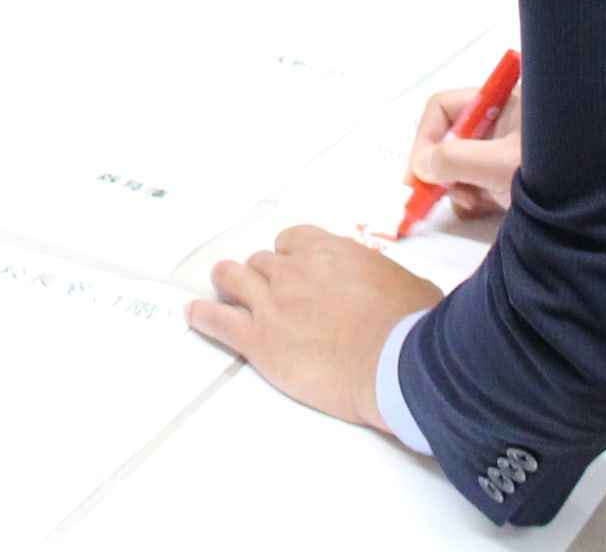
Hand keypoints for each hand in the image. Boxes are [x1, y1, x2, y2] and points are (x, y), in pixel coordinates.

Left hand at [187, 224, 439, 430]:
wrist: (397, 365)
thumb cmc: (411, 327)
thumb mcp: (407, 284)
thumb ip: (384, 278)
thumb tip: (394, 288)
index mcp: (330, 251)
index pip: (291, 240)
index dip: (288, 256)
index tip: (292, 268)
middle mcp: (295, 270)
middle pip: (261, 261)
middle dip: (262, 275)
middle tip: (267, 291)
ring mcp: (273, 304)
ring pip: (232, 278)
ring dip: (228, 283)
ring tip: (222, 290)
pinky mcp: (260, 340)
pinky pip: (218, 320)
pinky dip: (203, 315)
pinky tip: (195, 314)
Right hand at [410, 80, 524, 221]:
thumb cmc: (561, 172)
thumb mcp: (501, 165)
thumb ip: (456, 161)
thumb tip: (422, 165)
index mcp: (503, 99)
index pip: (444, 107)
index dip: (424, 139)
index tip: (416, 175)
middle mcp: (504, 120)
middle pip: (451, 135)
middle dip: (440, 166)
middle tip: (430, 197)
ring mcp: (508, 150)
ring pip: (462, 163)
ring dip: (457, 185)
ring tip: (471, 202)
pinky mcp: (514, 177)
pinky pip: (478, 183)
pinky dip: (473, 197)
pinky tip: (483, 208)